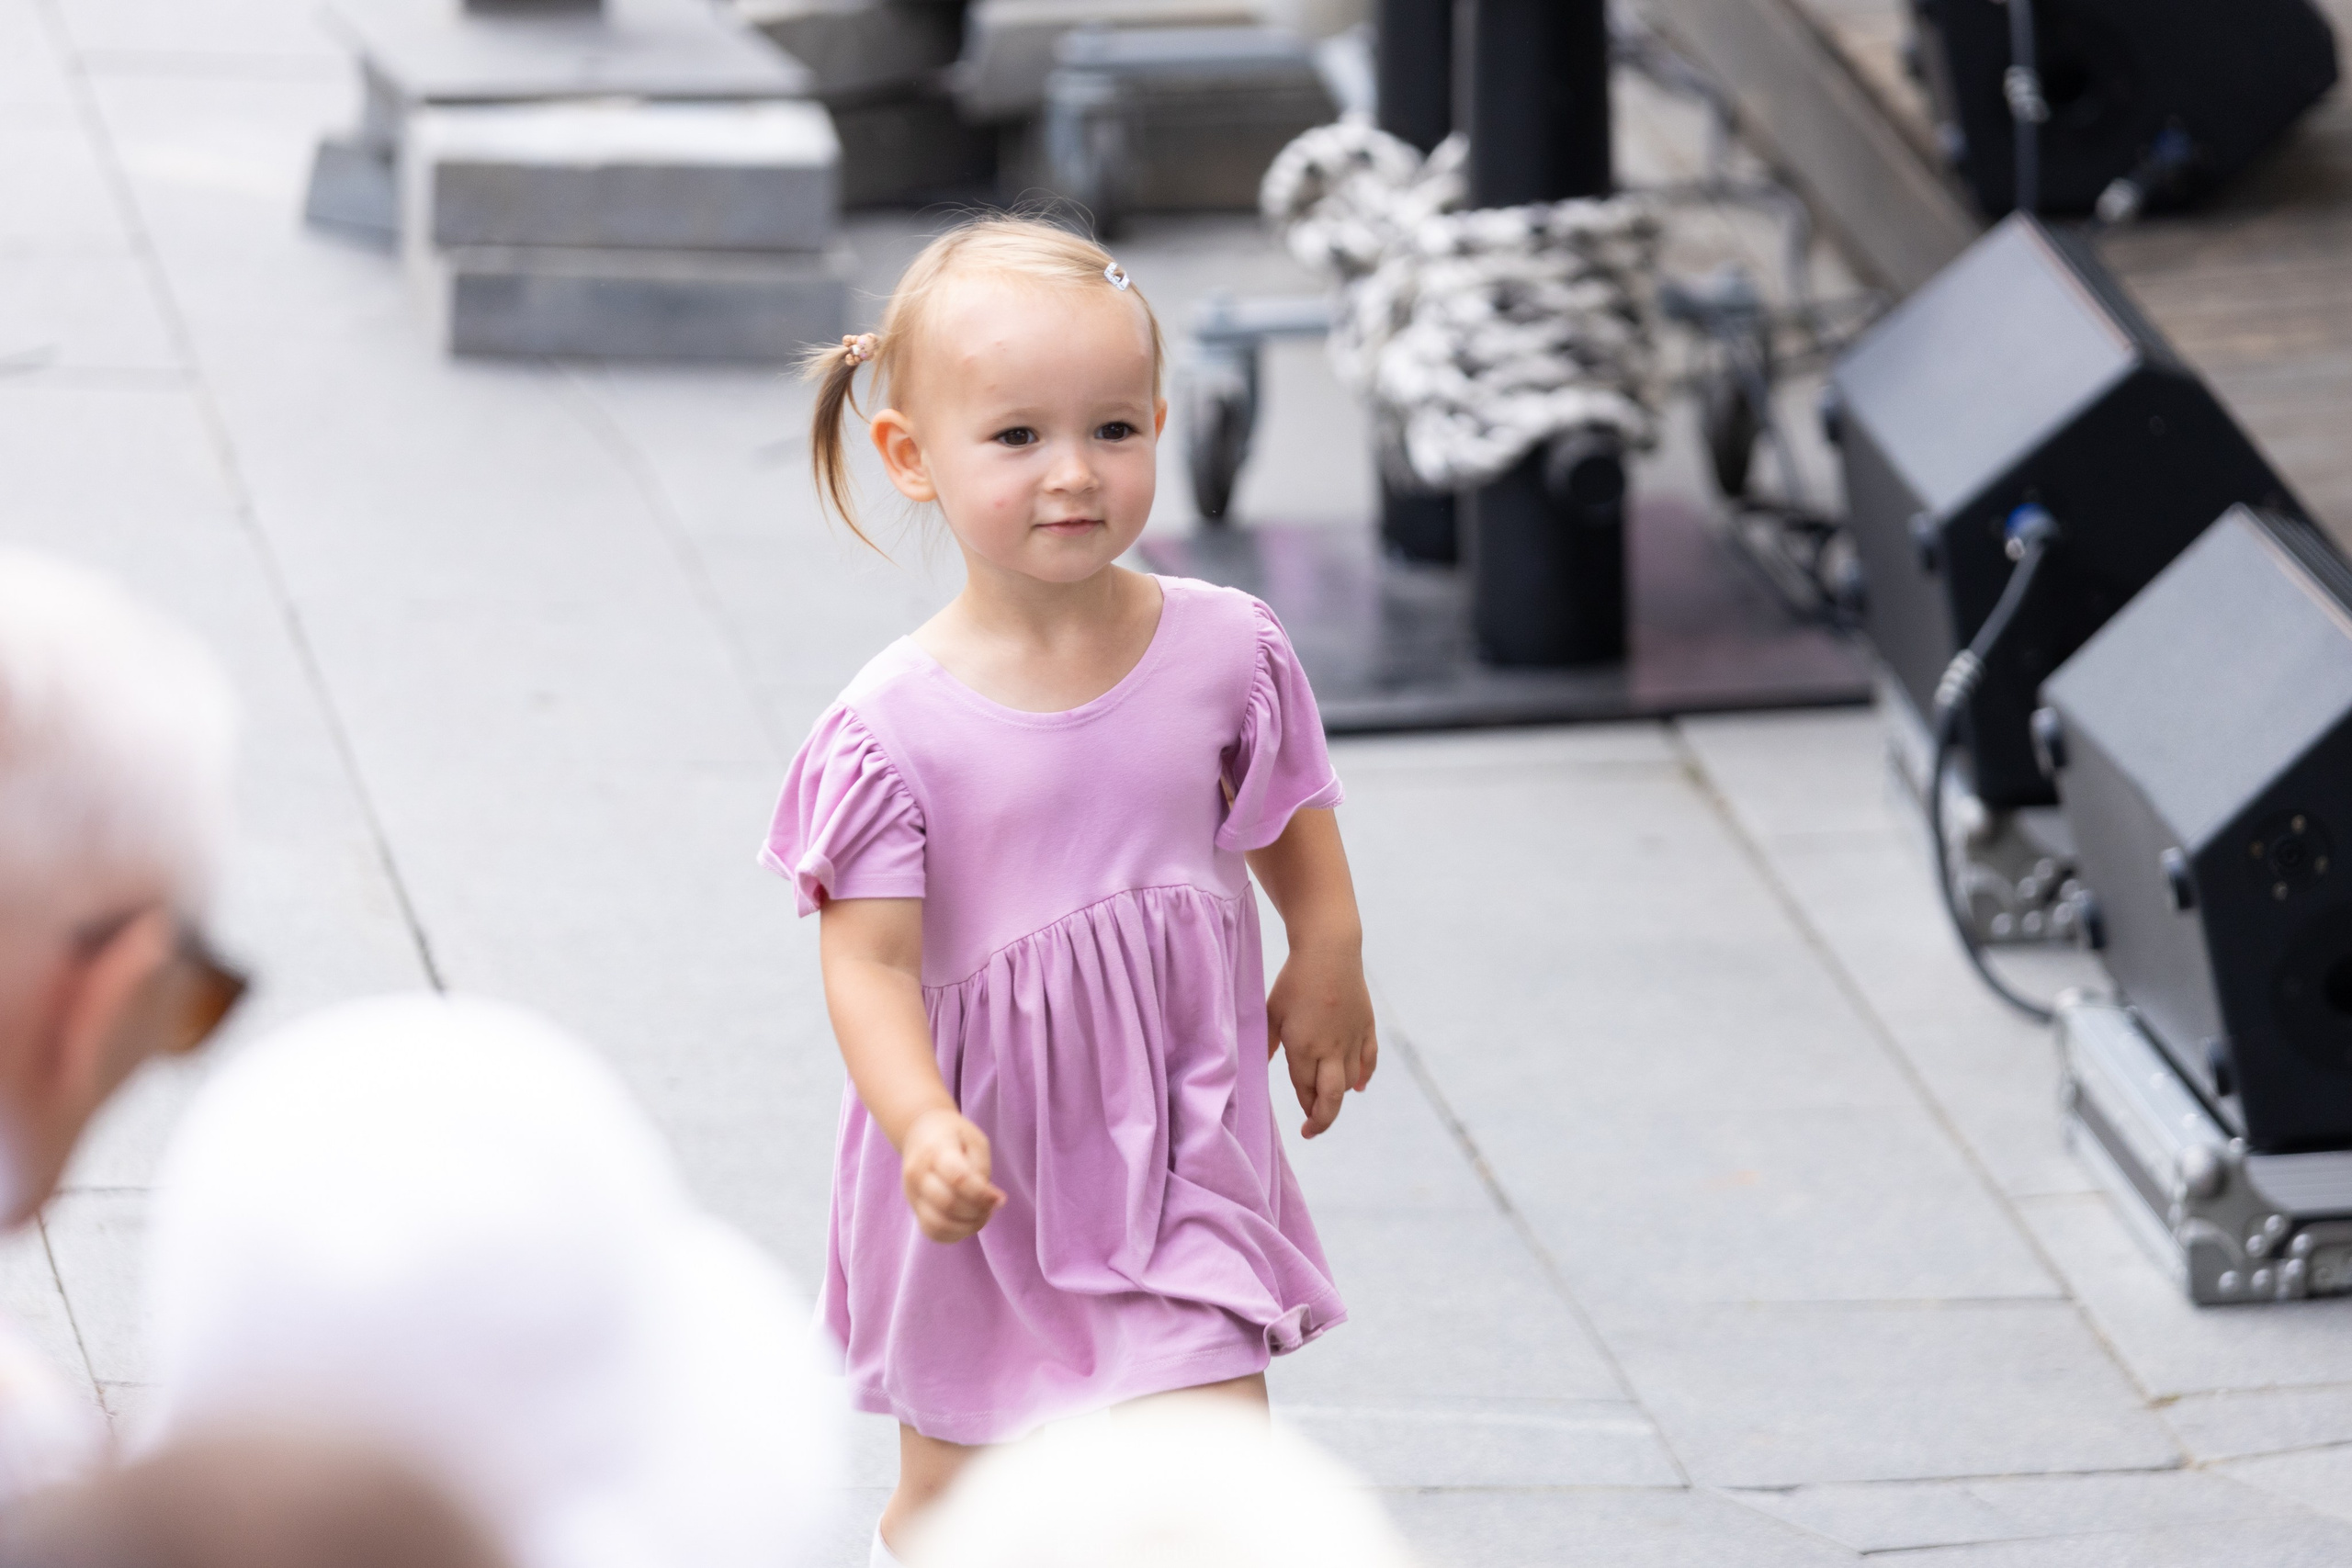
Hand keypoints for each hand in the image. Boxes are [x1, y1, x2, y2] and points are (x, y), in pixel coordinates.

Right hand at [900, 1107, 1005, 1242]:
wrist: (920, 1131)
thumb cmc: (954, 1135)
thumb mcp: (975, 1141)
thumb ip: (981, 1169)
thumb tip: (991, 1202)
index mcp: (935, 1151)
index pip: (958, 1179)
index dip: (982, 1195)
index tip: (1000, 1198)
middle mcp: (917, 1174)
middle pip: (948, 1205)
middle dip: (978, 1212)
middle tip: (993, 1206)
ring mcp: (912, 1194)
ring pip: (938, 1225)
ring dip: (967, 1227)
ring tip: (982, 1216)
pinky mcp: (913, 1208)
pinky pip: (932, 1232)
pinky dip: (954, 1235)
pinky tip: (968, 1223)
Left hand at [1267, 944, 1377, 1138]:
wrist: (1329, 950)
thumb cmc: (1294, 981)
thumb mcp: (1271, 1013)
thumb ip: (1265, 1045)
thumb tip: (1254, 1071)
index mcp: (1305, 1047)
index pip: (1305, 1090)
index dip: (1305, 1109)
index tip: (1303, 1126)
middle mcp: (1331, 1049)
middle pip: (1333, 1098)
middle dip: (1324, 1118)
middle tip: (1313, 1128)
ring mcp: (1352, 1039)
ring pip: (1351, 1082)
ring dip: (1340, 1095)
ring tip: (1327, 1100)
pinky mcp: (1367, 1027)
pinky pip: (1369, 1061)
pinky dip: (1364, 1076)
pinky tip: (1359, 1086)